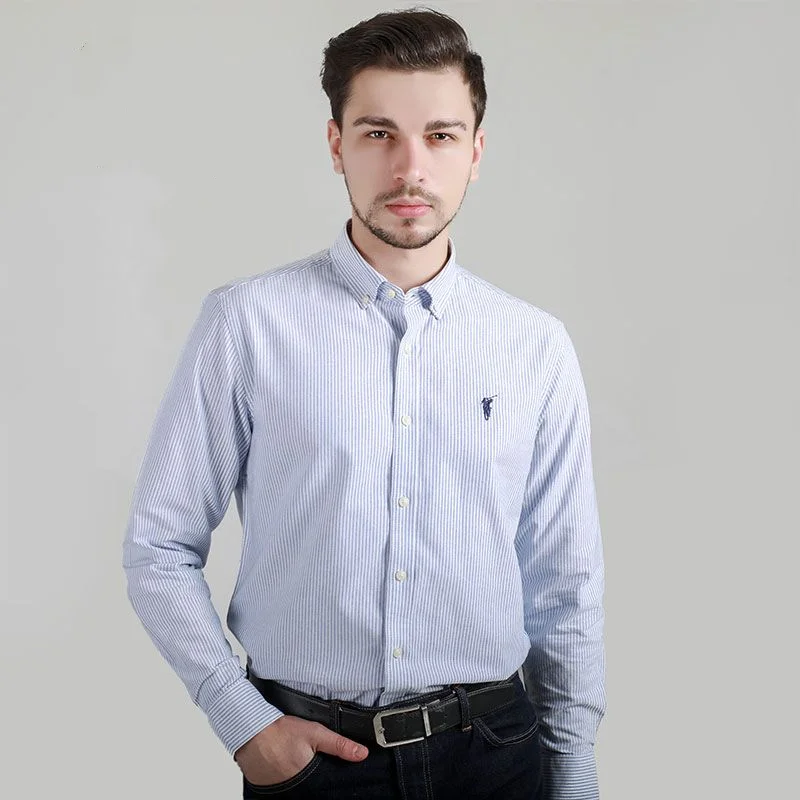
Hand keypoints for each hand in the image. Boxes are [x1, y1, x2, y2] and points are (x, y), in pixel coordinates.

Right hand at [234, 715, 368, 786]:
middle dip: (319, 783)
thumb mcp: (314, 733)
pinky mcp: (269, 790)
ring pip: (300, 791)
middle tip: (315, 766)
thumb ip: (339, 744)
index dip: (332, 783)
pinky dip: (291, 783)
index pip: (327, 788)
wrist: (250, 731)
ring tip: (302, 765)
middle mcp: (295, 790)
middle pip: (314, 790)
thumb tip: (361, 754)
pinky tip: (291, 770)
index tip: (332, 775)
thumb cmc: (279, 732)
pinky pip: (286, 790)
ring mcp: (281, 792)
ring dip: (305, 783)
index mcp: (309, 780)